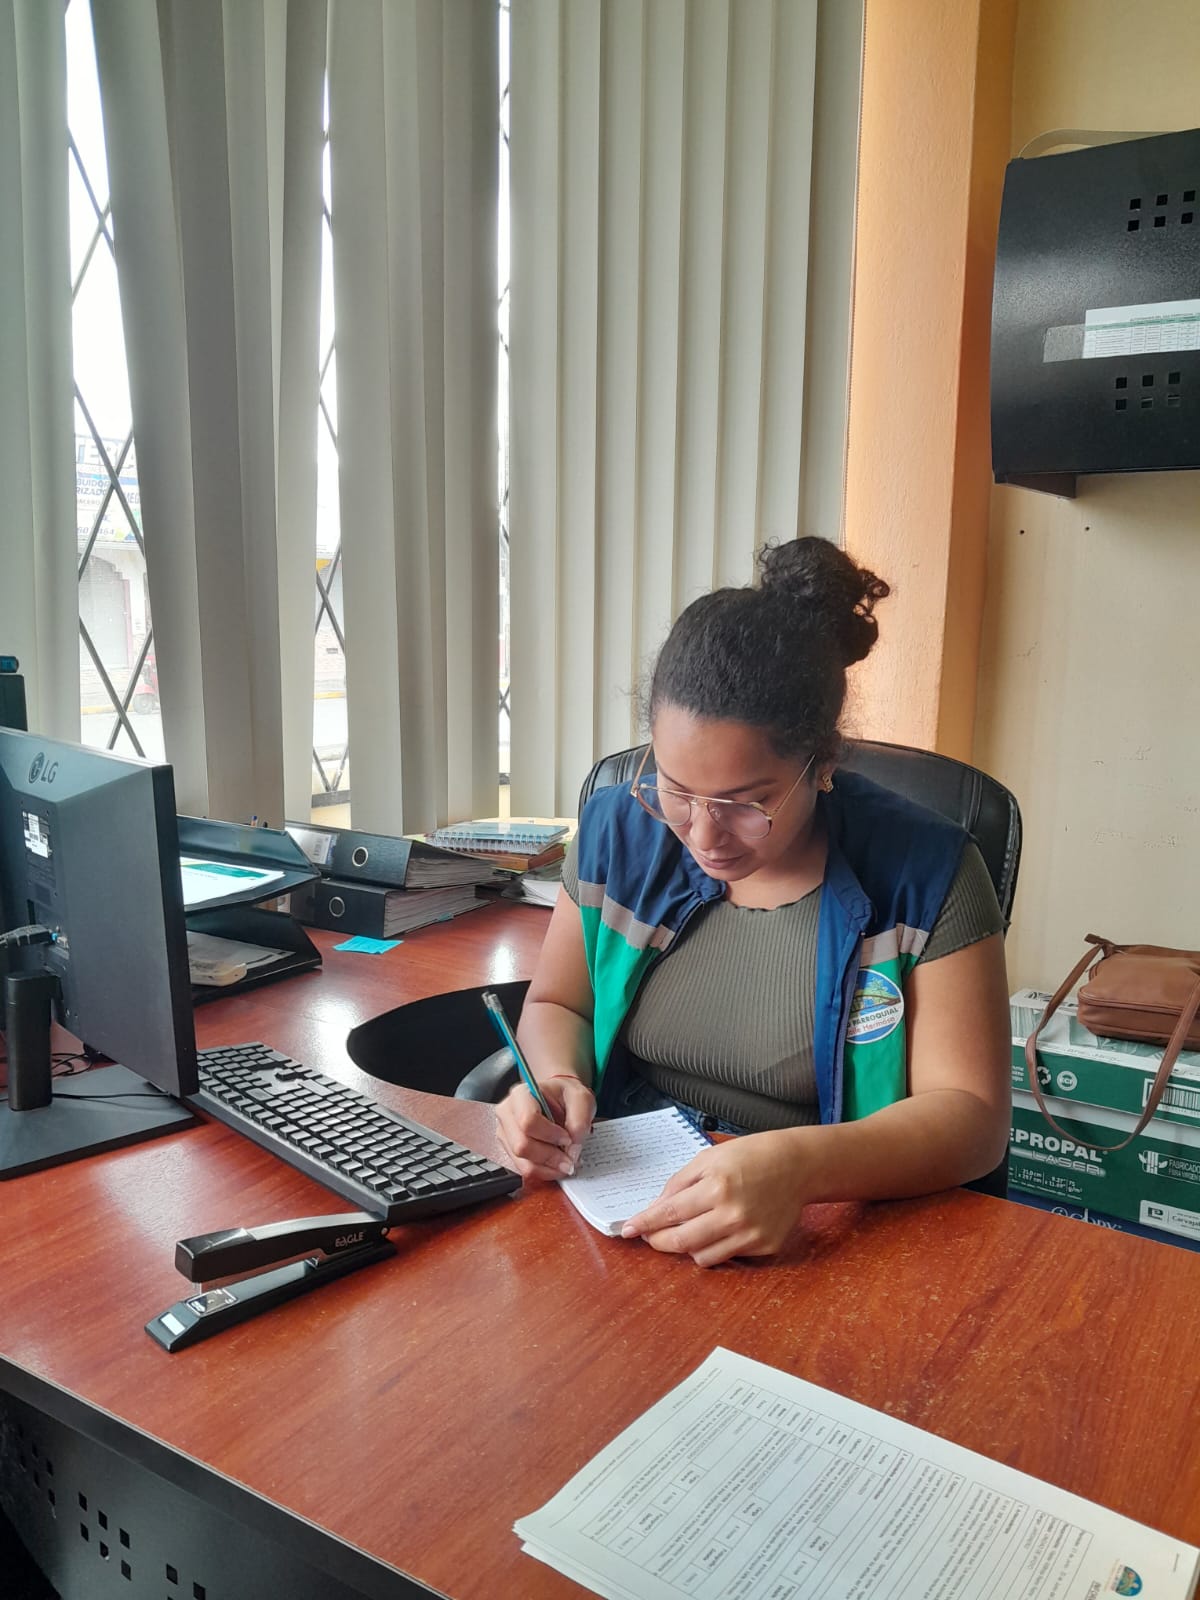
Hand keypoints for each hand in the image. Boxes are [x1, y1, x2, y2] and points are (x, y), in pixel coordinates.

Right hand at [495, 1074, 595, 1181]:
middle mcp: (508, 1114)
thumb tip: (572, 1148)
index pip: (528, 1121)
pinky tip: (555, 1165)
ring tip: (565, 1163)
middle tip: (570, 1159)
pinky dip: (544, 1171)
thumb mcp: (581, 1098)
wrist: (557, 1099)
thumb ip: (579, 1121)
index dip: (550, 1135)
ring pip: (522, 1162)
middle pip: (522, 1146)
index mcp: (522, 1095)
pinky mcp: (509, 1150)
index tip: (568, 1139)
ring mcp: (506, 1133)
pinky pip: (524, 1169)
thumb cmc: (565, 1095)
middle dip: (550, 1157)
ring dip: (548, 1168)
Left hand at [620, 1130, 810, 1266]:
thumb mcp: (709, 1158)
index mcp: (716, 1187)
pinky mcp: (764, 1246)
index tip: (629, 1230)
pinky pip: (728, 1257)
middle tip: (651, 1236)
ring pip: (702, 1258)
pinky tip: (720, 1229)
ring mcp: (750, 1234)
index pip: (670, 1213)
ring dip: (687, 1247)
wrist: (796, 1165)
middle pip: (681, 1242)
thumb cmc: (750, 1156)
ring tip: (690, 1229)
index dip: (645, 1223)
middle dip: (659, 1241)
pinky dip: (716, 1247)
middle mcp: (733, 1214)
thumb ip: (678, 1183)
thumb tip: (655, 1209)